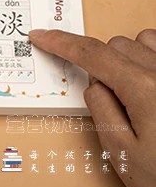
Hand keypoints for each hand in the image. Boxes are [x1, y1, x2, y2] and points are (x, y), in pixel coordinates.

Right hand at [30, 29, 155, 186]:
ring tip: (137, 92)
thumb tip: (93, 82)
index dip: (62, 43)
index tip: (42, 36)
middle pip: (117, 45)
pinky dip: (151, 58)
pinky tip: (152, 84)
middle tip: (114, 102)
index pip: (92, 54)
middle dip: (103, 64)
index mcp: (145, 89)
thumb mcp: (120, 150)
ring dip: (130, 57)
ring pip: (144, 41)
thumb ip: (99, 107)